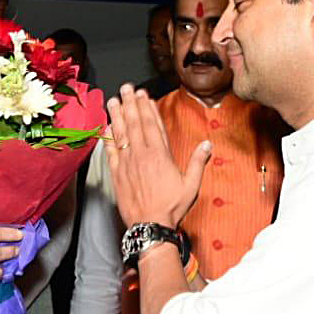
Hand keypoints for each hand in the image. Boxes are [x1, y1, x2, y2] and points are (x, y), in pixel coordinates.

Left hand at [105, 84, 210, 227]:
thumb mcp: (191, 185)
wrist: (149, 225)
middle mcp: (141, 155)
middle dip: (130, 104)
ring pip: (121, 133)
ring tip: (114, 100)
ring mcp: (127, 163)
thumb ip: (197, 162)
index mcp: (160, 155)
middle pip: (135, 123)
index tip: (143, 95)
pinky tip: (106, 126)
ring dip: (117, 115)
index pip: (152, 125)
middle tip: (126, 88)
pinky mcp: (116, 174)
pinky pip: (110, 151)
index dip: (147, 108)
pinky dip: (108, 137)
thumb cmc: (171, 207)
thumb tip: (207, 145)